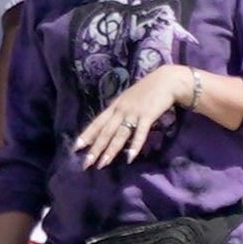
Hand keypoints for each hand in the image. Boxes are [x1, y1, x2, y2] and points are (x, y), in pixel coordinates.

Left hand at [71, 63, 196, 169]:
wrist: (167, 80)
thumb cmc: (147, 90)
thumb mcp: (127, 99)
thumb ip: (118, 111)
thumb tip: (108, 126)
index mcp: (114, 106)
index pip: (97, 123)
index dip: (86, 135)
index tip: (76, 147)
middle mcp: (121, 110)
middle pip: (105, 132)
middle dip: (95, 148)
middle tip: (86, 163)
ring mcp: (134, 113)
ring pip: (119, 134)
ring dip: (111, 150)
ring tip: (103, 163)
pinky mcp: (148, 115)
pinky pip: (140, 133)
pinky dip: (135, 145)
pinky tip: (129, 157)